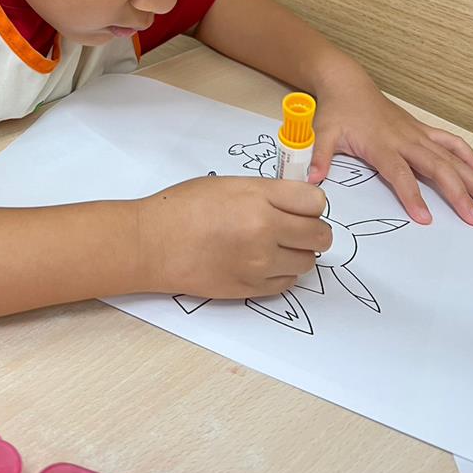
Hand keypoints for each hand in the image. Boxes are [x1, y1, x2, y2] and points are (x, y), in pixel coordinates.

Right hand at [138, 176, 330, 298]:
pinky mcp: (250, 289)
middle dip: (312, 230)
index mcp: (258, 198)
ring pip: (307, 262)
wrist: (152, 243)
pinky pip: (286, 282)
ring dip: (298, 253)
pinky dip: (281, 273)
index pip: (315, 203)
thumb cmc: (182, 207)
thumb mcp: (229, 184)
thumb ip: (267, 193)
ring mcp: (259, 264)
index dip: (311, 204)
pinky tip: (261, 262)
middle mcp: (264, 231)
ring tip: (274, 246)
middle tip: (295, 228)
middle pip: (320, 235)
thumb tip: (297, 203)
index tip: (301, 206)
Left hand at [308, 70, 472, 225]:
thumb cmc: (336, 111)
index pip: (400, 174)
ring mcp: (416, 134)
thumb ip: (320, 158)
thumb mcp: (322, 133)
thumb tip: (313, 181)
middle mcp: (404, 139)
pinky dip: (468, 156)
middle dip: (458, 194)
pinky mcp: (421, 130)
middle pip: (437, 168)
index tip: (425, 218)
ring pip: (451, 158)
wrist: (347, 84)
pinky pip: (450, 143)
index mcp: (380, 145)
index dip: (412, 196)